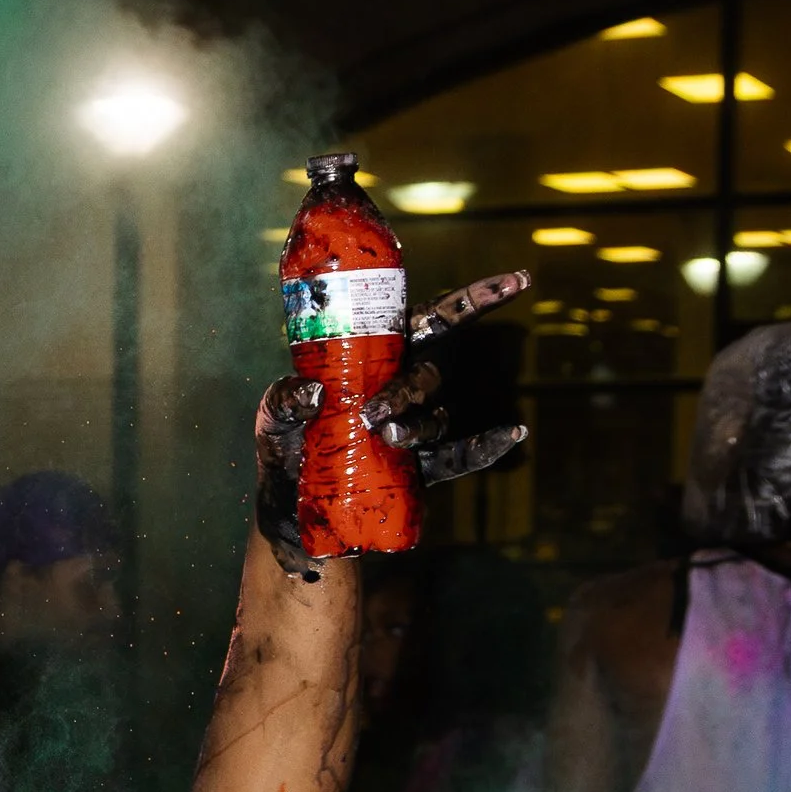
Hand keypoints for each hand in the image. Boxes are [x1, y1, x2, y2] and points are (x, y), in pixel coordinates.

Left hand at [256, 266, 532, 552]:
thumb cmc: (284, 449)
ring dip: (416, 426)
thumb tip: (314, 394)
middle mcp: (402, 385)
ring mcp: (413, 427)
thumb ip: (283, 400)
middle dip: (412, 389)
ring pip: (436, 416)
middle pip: (431, 372)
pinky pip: (461, 456)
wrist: (290, 509)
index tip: (517, 281)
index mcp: (377, 355)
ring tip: (382, 441)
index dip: (474, 299)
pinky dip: (486, 446)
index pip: (431, 318)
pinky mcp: (419, 468)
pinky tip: (513, 434)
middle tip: (374, 415)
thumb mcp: (272, 420)